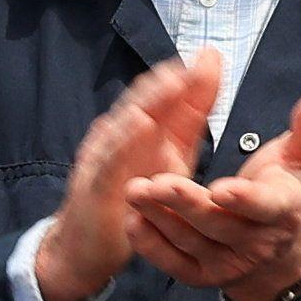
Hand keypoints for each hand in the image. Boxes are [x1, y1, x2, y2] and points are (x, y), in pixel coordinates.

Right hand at [30, 56, 221, 300]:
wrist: (88, 245)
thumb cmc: (130, 198)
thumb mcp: (170, 158)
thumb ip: (187, 120)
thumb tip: (209, 76)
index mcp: (145, 131)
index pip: (168, 99)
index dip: (190, 78)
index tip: (212, 54)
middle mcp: (122, 136)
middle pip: (146, 101)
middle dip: (171, 80)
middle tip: (197, 62)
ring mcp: (105, 157)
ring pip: (126, 121)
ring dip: (150, 99)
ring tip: (173, 80)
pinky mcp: (95, 183)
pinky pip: (110, 158)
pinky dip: (124, 139)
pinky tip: (141, 124)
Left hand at [128, 80, 300, 300]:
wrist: (275, 249)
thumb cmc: (285, 189)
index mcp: (282, 211)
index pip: (265, 206)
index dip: (246, 199)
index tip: (222, 188)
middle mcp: (255, 242)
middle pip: (218, 224)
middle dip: (188, 205)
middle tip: (157, 183)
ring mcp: (226, 262)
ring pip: (191, 242)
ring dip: (161, 219)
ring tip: (135, 192)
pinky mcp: (200, 275)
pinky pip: (174, 264)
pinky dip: (153, 247)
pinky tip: (133, 223)